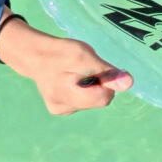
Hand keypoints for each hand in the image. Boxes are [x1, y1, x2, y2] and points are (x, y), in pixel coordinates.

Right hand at [0, 16, 130, 113]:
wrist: (33, 54)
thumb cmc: (59, 52)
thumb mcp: (84, 55)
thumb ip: (106, 71)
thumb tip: (129, 83)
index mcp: (68, 97)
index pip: (104, 98)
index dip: (106, 80)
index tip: (95, 67)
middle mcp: (64, 109)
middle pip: (99, 100)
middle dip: (98, 83)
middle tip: (84, 67)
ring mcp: (61, 110)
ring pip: (91, 101)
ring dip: (90, 86)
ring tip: (74, 71)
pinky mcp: (59, 108)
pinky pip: (83, 101)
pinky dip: (82, 89)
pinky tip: (70, 79)